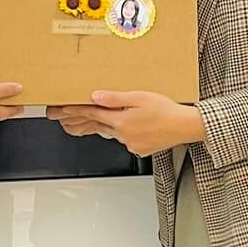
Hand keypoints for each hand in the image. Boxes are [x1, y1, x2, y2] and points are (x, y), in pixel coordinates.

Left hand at [51, 90, 204, 157]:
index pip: (93, 114)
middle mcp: (123, 135)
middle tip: (67, 116)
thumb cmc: (166, 110)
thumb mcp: (140, 97)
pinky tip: (138, 126)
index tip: (62, 110)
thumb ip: (116, 98)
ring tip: (114, 118)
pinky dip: (127, 133)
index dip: (76, 111)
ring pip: (115, 132)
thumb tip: (96, 97)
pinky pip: (127, 140)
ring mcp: (131, 144)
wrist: (185, 126)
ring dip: (112, 125)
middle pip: (101, 125)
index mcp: (121, 121)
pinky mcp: (140, 149)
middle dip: (86, 120)